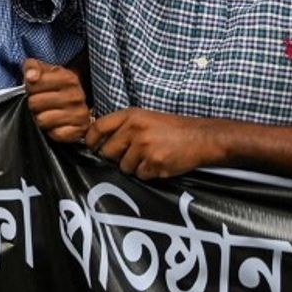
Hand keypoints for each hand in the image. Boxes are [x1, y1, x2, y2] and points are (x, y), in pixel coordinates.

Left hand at [23, 58, 90, 142]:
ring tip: (46, 113)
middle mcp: (77, 96)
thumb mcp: (42, 70)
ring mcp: (80, 114)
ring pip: (42, 120)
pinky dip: (52, 131)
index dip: (30, 88)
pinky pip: (55, 134)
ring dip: (40, 118)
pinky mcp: (80, 131)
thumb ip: (32, 67)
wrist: (73, 102)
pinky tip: (55, 124)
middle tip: (40, 103)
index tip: (36, 89)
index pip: (33, 85)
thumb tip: (31, 77)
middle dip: (33, 104)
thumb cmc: (53, 85)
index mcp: (69, 78)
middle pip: (35, 103)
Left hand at [85, 109, 223, 180]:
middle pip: (107, 152)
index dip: (91, 140)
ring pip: (124, 167)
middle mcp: (135, 130)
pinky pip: (140, 175)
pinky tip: (158, 163)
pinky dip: (147, 173)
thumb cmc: (173, 128)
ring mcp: (144, 148)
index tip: (91, 147)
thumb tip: (100, 142)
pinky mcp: (154, 164)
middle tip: (131, 154)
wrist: (201, 137)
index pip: (98, 127)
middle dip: (116, 157)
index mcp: (131, 116)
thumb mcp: (146, 117)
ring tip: (150, 156)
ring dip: (134, 166)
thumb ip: (124, 126)